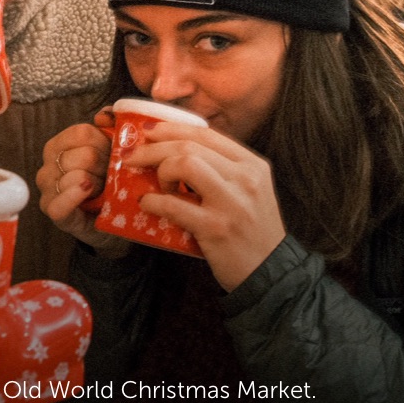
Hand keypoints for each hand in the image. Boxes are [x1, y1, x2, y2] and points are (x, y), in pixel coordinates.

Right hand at [36, 108, 131, 255]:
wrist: (115, 220)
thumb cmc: (111, 182)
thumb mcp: (115, 151)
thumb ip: (113, 126)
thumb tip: (105, 115)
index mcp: (59, 145)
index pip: (81, 132)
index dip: (104, 143)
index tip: (113, 155)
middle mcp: (48, 164)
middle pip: (83, 155)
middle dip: (105, 166)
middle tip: (112, 177)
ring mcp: (48, 188)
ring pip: (75, 176)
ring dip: (98, 184)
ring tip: (105, 190)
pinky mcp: (52, 211)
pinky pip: (60, 203)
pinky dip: (76, 196)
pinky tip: (88, 193)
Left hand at [126, 122, 286, 289]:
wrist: (269, 273)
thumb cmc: (250, 231)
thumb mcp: (247, 192)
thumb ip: (221, 170)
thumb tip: (174, 151)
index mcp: (252, 165)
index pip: (206, 134)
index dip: (171, 129)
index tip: (148, 133)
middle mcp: (245, 178)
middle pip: (189, 146)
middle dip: (153, 148)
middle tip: (133, 158)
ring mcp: (231, 202)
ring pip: (183, 163)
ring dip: (159, 171)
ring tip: (156, 187)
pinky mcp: (215, 227)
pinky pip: (172, 204)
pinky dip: (152, 201)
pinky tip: (147, 204)